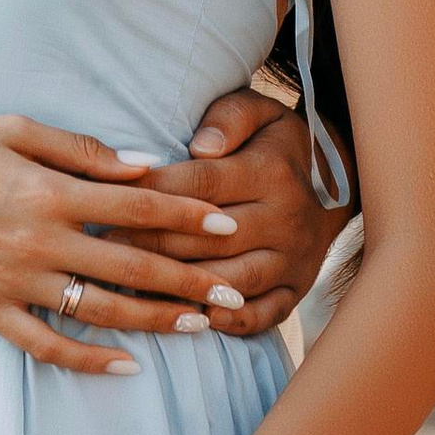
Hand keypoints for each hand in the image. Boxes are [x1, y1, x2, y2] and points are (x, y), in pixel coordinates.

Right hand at [0, 117, 248, 378]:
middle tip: (235, 294)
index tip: (230, 225)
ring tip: (200, 328)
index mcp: (50, 192)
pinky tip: (125, 367)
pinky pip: (47, 344)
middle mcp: (40, 242)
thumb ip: (79, 151)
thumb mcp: (12, 129)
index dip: (189, 214)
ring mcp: (15, 282)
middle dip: (190, 281)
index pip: (139, 205)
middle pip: (133, 266)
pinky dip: (88, 359)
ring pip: (101, 311)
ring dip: (155, 321)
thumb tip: (140, 165)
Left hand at [49, 88, 351, 341]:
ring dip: (179, 289)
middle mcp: (286, 219)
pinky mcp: (296, 291)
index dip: (151, 193)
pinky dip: (226, 322)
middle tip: (99, 248)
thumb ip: (228, 117)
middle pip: (207, 238)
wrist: (335, 183)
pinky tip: (189, 321)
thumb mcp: (259, 111)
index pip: (201, 185)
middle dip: (148, 243)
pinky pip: (261, 315)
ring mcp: (293, 261)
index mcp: (271, 172)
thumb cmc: (273, 143)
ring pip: (230, 282)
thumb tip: (200, 146)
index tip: (106, 199)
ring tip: (128, 289)